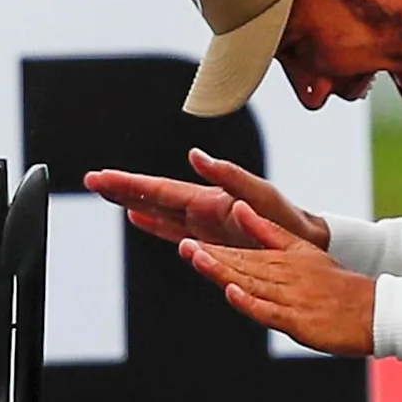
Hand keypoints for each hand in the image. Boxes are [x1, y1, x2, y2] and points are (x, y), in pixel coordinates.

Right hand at [86, 148, 328, 251]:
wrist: (311, 244)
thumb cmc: (291, 223)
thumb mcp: (262, 197)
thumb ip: (230, 177)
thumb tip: (196, 157)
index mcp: (210, 199)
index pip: (160, 188)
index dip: (129, 183)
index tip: (102, 177)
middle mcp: (203, 208)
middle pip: (153, 196)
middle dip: (121, 188)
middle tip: (90, 180)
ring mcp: (205, 224)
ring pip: (159, 211)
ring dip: (131, 201)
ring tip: (105, 194)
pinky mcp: (212, 240)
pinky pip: (175, 230)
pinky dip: (154, 223)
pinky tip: (137, 217)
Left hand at [179, 203, 376, 357]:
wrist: (375, 310)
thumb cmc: (337, 284)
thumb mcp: (304, 250)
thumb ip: (269, 232)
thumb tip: (239, 209)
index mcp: (285, 259)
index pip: (244, 253)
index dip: (215, 249)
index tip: (188, 241)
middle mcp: (285, 275)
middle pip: (242, 266)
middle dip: (211, 257)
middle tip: (184, 246)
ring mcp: (291, 298)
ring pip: (251, 283)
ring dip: (222, 272)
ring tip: (197, 259)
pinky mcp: (298, 320)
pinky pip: (270, 310)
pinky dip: (250, 301)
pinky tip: (231, 292)